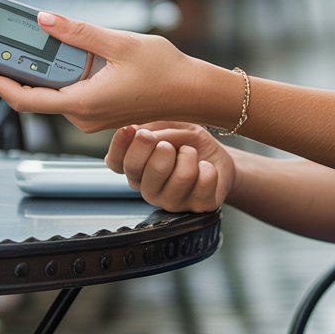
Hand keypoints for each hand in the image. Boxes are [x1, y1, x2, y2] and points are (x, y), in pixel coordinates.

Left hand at [0, 10, 198, 132]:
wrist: (194, 91)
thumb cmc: (165, 71)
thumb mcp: (120, 43)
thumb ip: (79, 32)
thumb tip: (44, 20)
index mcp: (84, 103)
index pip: (25, 98)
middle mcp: (83, 114)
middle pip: (37, 92)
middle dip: (16, 66)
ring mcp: (92, 113)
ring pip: (54, 90)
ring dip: (41, 65)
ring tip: (29, 37)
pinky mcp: (100, 107)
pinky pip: (71, 90)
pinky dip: (61, 70)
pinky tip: (62, 48)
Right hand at [106, 122, 234, 211]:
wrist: (218, 158)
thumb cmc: (189, 142)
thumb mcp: (172, 126)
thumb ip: (156, 130)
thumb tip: (139, 133)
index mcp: (138, 168)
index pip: (115, 162)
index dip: (119, 145)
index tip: (130, 129)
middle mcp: (149, 188)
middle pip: (139, 170)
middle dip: (156, 148)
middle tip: (168, 144)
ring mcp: (172, 201)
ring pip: (179, 177)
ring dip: (189, 155)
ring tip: (191, 155)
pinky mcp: (199, 207)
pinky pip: (204, 182)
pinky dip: (208, 168)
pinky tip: (205, 168)